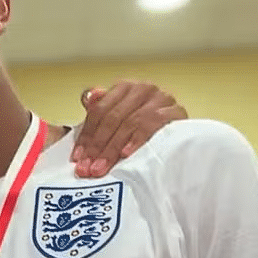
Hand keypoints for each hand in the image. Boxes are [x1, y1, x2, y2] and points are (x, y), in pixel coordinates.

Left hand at [71, 80, 186, 176]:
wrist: (180, 136)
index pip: (99, 111)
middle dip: (97, 147)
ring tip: (102, 167)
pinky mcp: (176, 111)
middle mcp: (142, 89)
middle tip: (87, 168)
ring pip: (130, 123)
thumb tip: (87, 98)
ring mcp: (160, 99)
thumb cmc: (143, 127)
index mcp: (124, 89)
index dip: (86, 136)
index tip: (77, 158)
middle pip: (112, 118)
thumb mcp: (118, 119)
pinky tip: (126, 153)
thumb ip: (100, 110)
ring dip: (113, 148)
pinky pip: (153, 124)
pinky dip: (137, 139)